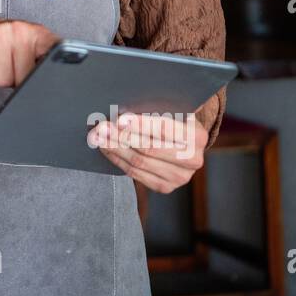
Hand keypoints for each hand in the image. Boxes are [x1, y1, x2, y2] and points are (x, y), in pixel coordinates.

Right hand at [0, 12, 57, 87]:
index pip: (54, 54)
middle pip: (24, 77)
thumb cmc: (0, 40)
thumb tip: (57, 79)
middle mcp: (18, 30)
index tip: (49, 77)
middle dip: (15, 78)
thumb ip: (43, 57)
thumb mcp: (27, 43)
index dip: (50, 72)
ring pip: (4, 79)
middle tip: (8, 63)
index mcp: (36, 32)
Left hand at [87, 112, 205, 192]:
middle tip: (101, 128)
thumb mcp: (172, 110)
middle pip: (149, 149)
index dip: (140, 124)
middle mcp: (193, 160)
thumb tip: (123, 110)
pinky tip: (106, 149)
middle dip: (121, 137)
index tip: (119, 119)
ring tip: (97, 137)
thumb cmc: (174, 120)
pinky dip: (118, 160)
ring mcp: (180, 177)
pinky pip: (136, 174)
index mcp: (197, 136)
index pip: (164, 129)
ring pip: (139, 162)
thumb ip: (155, 109)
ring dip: (114, 148)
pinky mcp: (166, 187)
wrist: (185, 144)